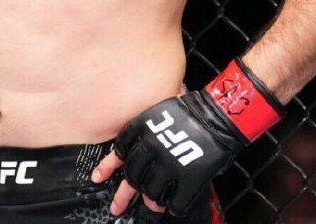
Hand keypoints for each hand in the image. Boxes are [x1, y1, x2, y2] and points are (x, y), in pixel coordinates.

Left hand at [91, 59, 283, 216]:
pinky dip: (172, 206)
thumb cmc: (190, 109)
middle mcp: (151, 148)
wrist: (217, 115)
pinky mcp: (187, 180)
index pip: (120, 152)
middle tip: (118, 205)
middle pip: (132, 176)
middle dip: (123, 195)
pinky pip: (175, 202)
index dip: (108, 167)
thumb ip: (143, 131)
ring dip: (150, 201)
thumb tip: (130, 149)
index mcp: (142, 128)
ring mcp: (169, 166)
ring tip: (150, 206)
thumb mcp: (158, 111)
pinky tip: (172, 205)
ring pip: (151, 192)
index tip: (98, 178)